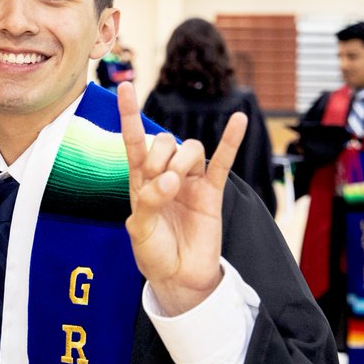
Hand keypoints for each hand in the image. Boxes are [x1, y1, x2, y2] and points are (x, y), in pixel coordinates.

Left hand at [118, 82, 246, 315]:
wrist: (179, 277)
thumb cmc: (154, 253)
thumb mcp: (140, 231)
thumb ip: (149, 202)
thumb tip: (171, 180)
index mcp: (140, 180)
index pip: (133, 139)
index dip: (129, 114)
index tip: (124, 86)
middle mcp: (165, 174)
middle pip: (165, 140)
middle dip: (160, 155)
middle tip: (159, 183)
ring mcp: (190, 181)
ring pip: (191, 148)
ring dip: (183, 160)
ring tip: (178, 184)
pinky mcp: (212, 192)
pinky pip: (223, 161)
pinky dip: (231, 140)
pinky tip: (239, 119)